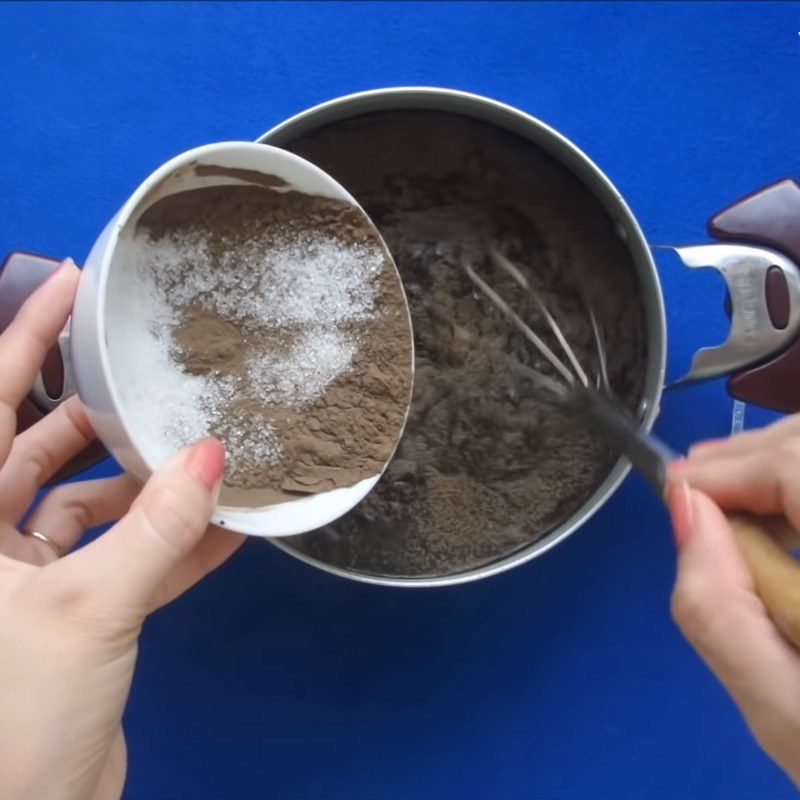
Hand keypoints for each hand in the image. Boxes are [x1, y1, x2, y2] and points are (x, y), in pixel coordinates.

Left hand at [0, 260, 244, 799]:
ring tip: (202, 456)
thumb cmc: (15, 724)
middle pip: (41, 448)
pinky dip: (172, 544)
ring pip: (90, 503)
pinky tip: (225, 527)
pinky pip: (127, 557)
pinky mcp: (75, 611)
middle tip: (153, 377)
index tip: (66, 285)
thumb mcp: (91, 609)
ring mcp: (31, 578)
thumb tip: (213, 459)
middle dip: (100, 413)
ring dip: (148, 485)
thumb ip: (159, 529)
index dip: (24, 338)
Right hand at [668, 420, 799, 787]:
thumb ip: (718, 606)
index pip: (798, 471)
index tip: (676, 486)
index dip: (733, 469)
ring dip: (773, 461)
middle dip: (748, 456)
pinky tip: (770, 501)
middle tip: (688, 480)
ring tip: (720, 486)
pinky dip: (792, 479)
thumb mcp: (775, 704)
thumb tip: (684, 505)